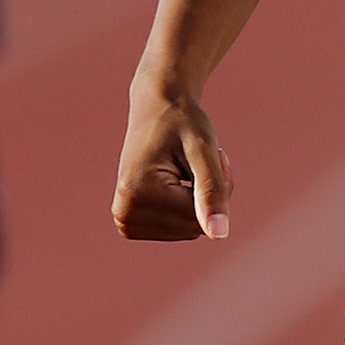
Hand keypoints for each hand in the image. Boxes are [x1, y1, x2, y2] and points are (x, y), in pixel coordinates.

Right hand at [112, 80, 233, 241]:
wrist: (156, 107)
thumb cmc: (182, 123)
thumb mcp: (204, 150)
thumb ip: (213, 191)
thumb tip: (219, 236)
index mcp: (137, 193)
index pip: (201, 217)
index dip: (219, 186)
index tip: (211, 154)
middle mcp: (124, 213)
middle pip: (194, 227)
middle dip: (208, 195)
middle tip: (197, 159)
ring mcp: (125, 222)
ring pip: (190, 230)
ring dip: (199, 200)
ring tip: (186, 167)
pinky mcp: (131, 224)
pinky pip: (180, 229)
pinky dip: (188, 207)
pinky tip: (176, 181)